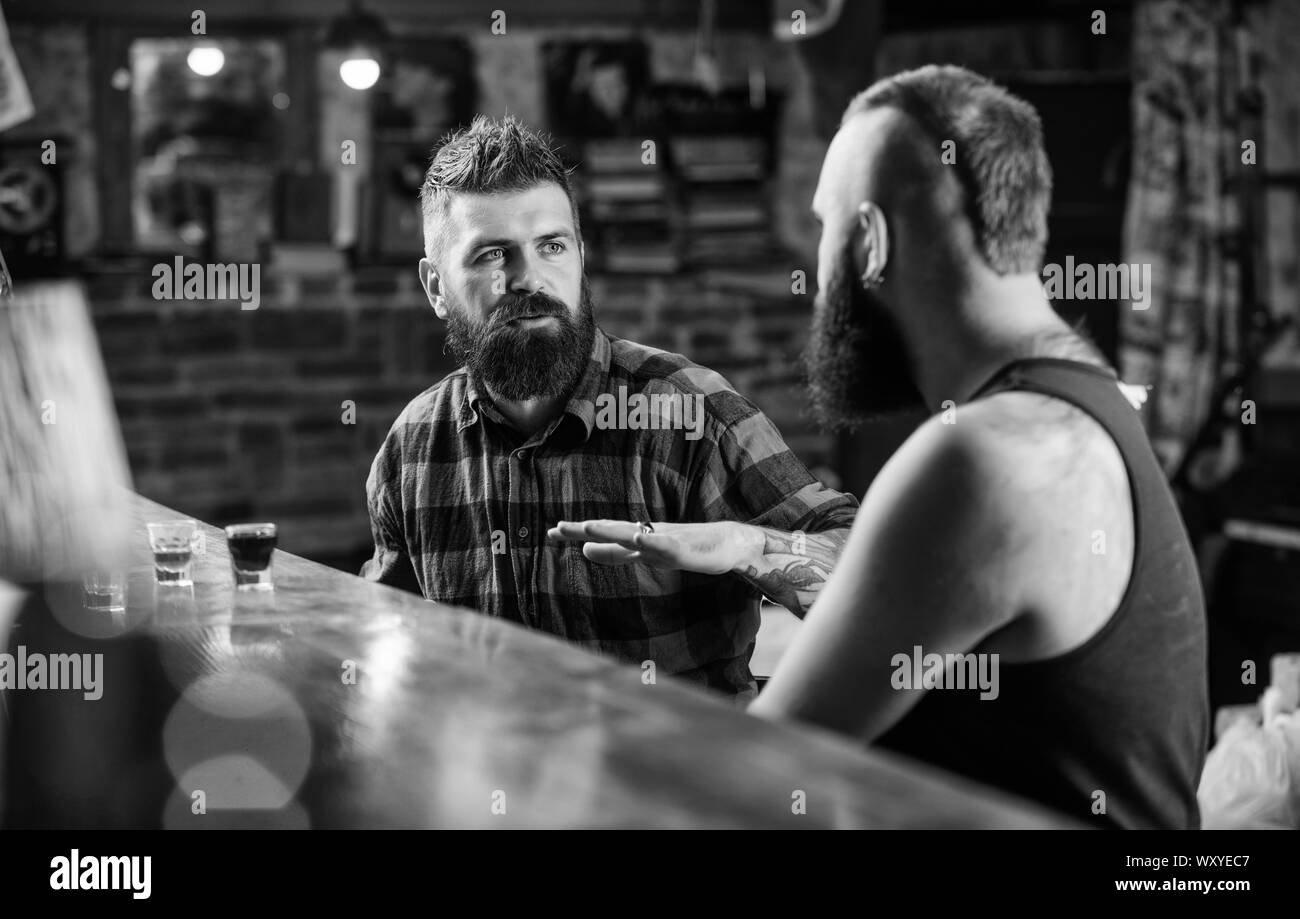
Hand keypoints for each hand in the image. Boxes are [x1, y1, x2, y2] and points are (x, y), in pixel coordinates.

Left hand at [546, 519, 759, 575]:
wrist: (727, 543)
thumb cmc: (684, 546)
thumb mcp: (642, 553)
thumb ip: (614, 552)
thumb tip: (582, 549)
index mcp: (636, 537)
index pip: (602, 533)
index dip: (577, 532)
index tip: (550, 531)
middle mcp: (647, 535)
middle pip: (611, 530)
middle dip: (585, 529)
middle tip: (558, 527)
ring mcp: (665, 540)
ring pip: (634, 535)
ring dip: (611, 531)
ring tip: (588, 528)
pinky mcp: (684, 549)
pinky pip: (665, 546)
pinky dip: (650, 542)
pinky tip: (637, 539)